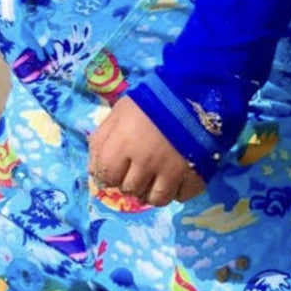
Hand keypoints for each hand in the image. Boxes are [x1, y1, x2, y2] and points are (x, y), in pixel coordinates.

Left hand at [88, 96, 206, 206]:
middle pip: (130, 190)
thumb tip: (95, 168)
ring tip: (156, 178)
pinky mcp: (195, 175)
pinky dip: (177, 191)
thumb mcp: (120, 111)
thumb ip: (102, 139)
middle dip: (131, 181)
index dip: (109, 173)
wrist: (195, 90)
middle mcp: (145, 163)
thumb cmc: (152, 99)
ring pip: (155, 199)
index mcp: (123, 144)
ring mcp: (171, 172)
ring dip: (152, 191)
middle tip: (139, 167)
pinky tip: (176, 178)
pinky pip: (181, 197)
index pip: (106, 177)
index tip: (116, 167)